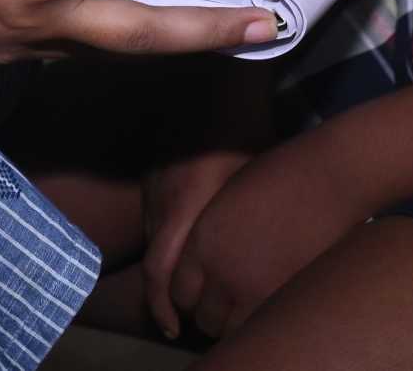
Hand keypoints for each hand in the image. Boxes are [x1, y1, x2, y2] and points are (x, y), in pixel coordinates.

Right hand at [140, 146, 252, 338]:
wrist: (217, 84)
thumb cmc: (246, 131)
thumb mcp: (254, 181)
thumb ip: (247, 225)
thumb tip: (262, 270)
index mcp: (186, 205)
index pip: (163, 270)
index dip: (167, 306)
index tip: (179, 327)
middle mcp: (162, 202)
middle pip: (152, 265)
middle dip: (160, 302)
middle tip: (175, 324)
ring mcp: (152, 189)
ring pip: (153, 242)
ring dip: (165, 270)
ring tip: (186, 291)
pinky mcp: (150, 177)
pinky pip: (154, 219)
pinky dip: (166, 242)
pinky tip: (185, 247)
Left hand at [167, 133, 368, 338]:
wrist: (328, 178)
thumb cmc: (283, 176)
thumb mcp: (230, 197)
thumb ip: (213, 237)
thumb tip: (210, 266)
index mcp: (204, 240)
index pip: (180, 291)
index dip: (193, 296)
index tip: (207, 293)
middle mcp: (222, 270)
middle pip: (205, 317)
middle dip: (215, 314)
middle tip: (232, 303)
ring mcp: (255, 288)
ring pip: (232, 331)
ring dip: (238, 324)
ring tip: (252, 306)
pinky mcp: (285, 297)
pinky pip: (264, 326)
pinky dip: (264, 323)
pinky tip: (274, 304)